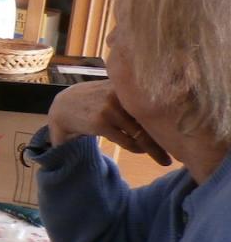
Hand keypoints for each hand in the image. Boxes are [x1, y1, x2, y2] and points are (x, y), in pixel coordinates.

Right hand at [47, 80, 169, 164]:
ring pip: (141, 132)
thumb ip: (132, 96)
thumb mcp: (113, 91)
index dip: (169, 119)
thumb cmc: (92, 101)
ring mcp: (110, 108)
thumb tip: (164, 109)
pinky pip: (127, 140)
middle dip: (166, 137)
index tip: (180, 132)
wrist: (61, 107)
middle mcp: (120, 94)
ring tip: (163, 158)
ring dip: (153, 147)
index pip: (155, 102)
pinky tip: (140, 151)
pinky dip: (137, 148)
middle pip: (151, 118)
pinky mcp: (101, 123)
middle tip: (179, 151)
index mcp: (126, 84)